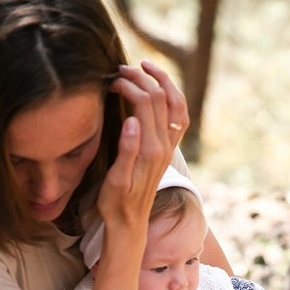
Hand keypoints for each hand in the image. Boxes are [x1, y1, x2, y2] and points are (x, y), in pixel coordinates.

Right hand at [100, 61, 188, 235]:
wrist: (130, 222)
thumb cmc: (116, 202)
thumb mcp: (116, 180)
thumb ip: (126, 150)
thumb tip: (132, 120)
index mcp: (151, 149)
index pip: (145, 102)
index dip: (129, 86)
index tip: (110, 81)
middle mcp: (165, 146)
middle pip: (160, 97)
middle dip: (141, 78)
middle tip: (120, 69)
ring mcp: (169, 147)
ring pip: (175, 103)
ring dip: (162, 81)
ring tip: (145, 67)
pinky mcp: (167, 150)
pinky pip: (179, 117)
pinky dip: (172, 97)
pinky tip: (159, 90)